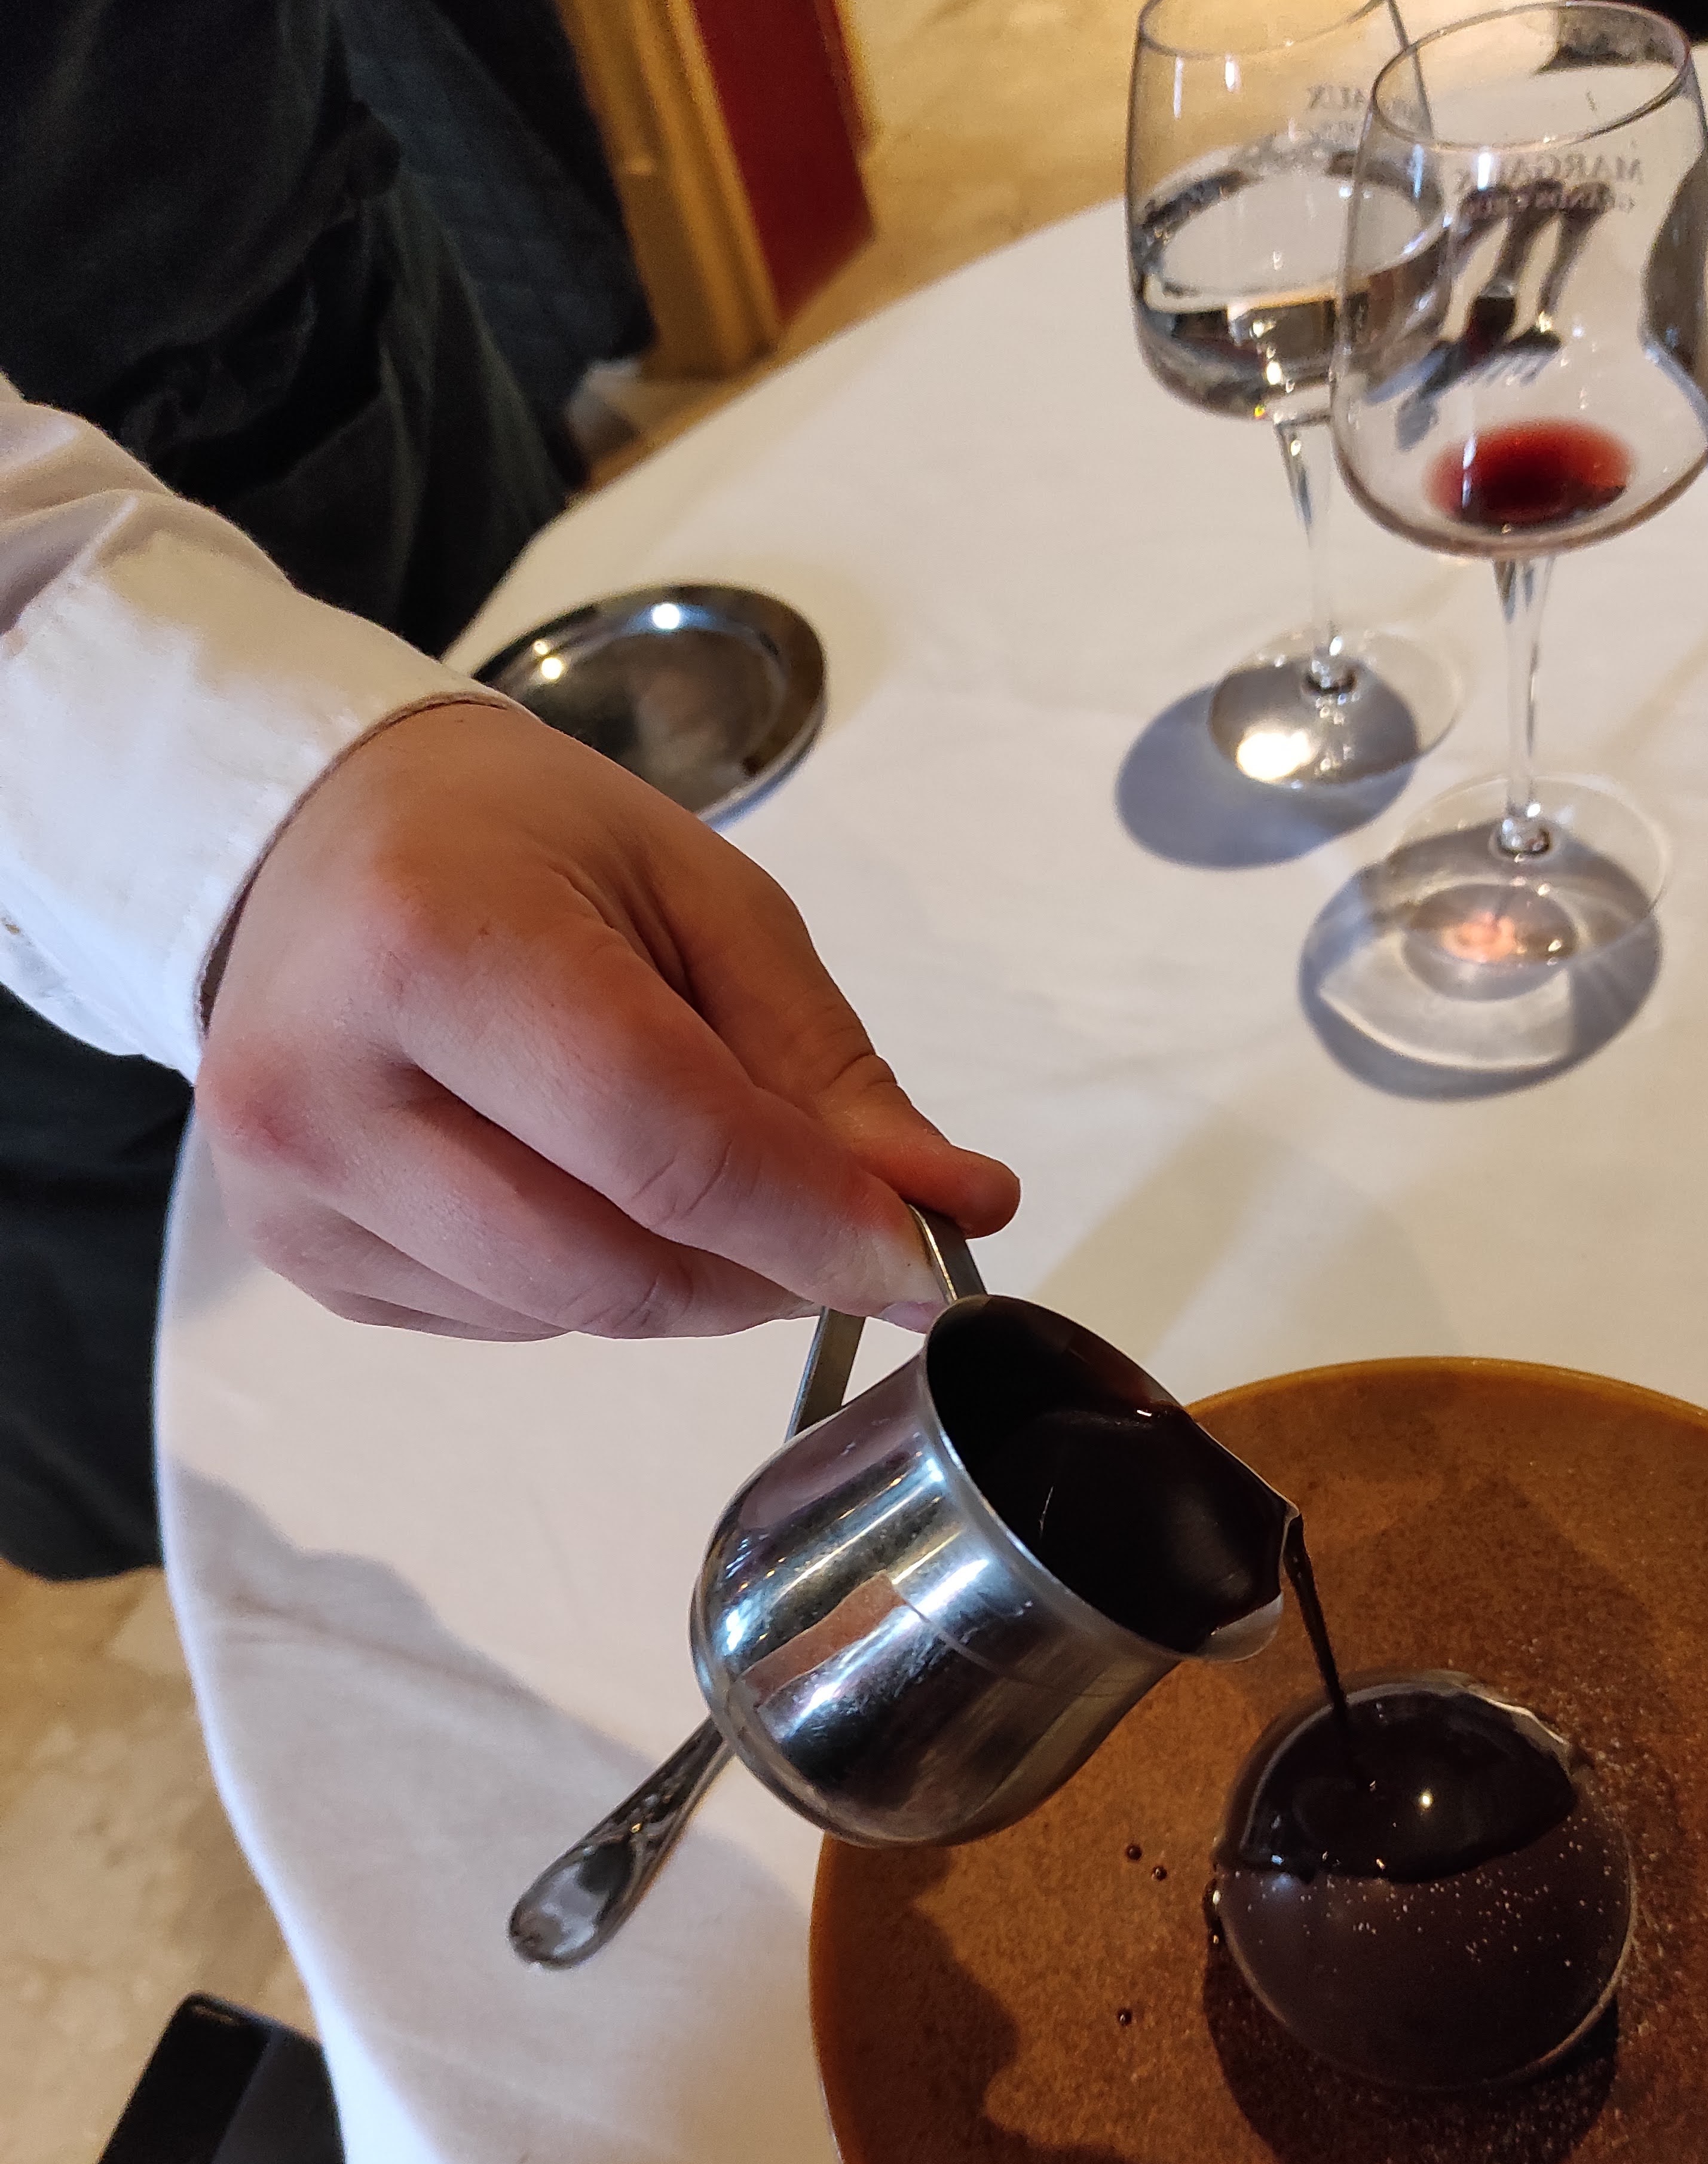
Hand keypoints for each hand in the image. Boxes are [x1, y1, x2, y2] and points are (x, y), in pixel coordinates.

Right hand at [196, 700, 1018, 1337]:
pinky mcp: (297, 1256)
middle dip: (773, 1271)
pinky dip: (593, 1278)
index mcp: (432, 947)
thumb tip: (956, 1205)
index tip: (933, 1255)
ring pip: (574, 1316)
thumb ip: (825, 1066)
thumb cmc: (519, 841)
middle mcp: (325, 1089)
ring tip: (699, 1164)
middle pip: (622, 1269)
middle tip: (850, 1227)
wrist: (307, 839)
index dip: (823, 1224)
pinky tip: (576, 1174)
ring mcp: (295, 1192)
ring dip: (692, 1281)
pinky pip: (508, 1324)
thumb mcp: (701, 898)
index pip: (670, 1148)